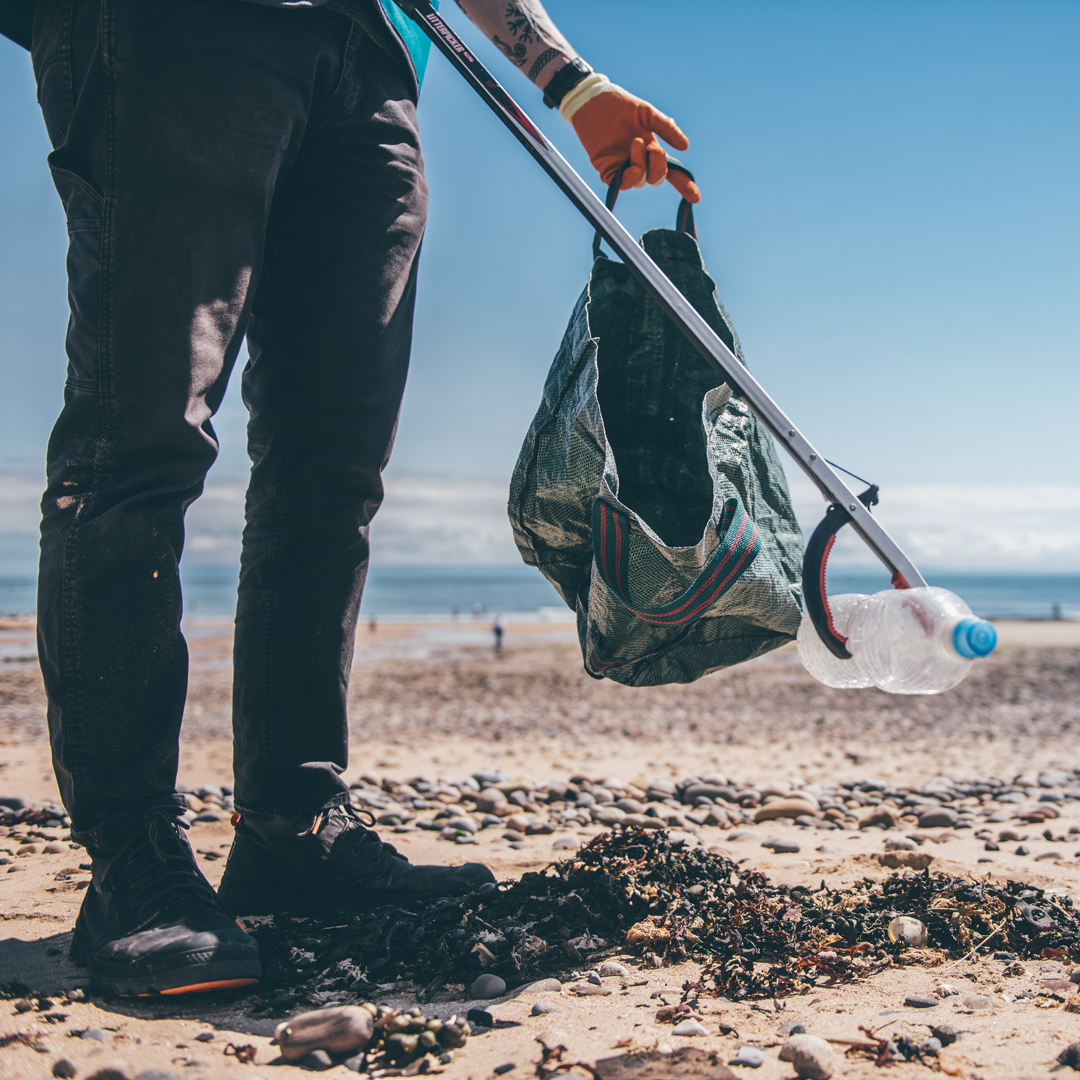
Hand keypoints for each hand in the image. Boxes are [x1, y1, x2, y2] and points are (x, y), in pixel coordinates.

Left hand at [562, 76, 699, 202]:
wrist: (595, 101)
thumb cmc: (621, 106)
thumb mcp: (647, 113)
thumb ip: (666, 128)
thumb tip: (685, 146)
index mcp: (652, 149)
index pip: (671, 172)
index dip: (684, 185)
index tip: (696, 197)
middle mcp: (640, 161)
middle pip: (657, 178)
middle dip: (659, 167)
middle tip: (653, 148)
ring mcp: (624, 166)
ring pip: (640, 180)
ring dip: (642, 164)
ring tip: (635, 142)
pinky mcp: (607, 169)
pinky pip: (622, 183)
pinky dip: (630, 178)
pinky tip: (632, 169)